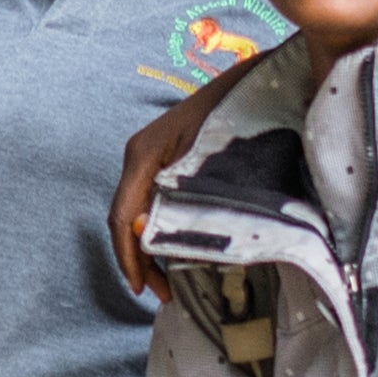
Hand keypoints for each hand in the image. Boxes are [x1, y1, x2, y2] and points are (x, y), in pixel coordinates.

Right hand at [95, 86, 213, 313]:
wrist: (255, 82)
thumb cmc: (233, 117)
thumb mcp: (204, 162)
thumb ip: (175, 199)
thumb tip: (143, 234)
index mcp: (142, 155)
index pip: (122, 216)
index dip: (130, 257)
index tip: (142, 288)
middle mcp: (140, 155)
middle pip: (128, 217)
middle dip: (140, 260)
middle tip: (161, 293)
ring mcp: (152, 156)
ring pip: (141, 212)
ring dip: (152, 247)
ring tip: (169, 281)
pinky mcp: (167, 159)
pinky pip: (155, 202)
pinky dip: (163, 229)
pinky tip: (177, 248)